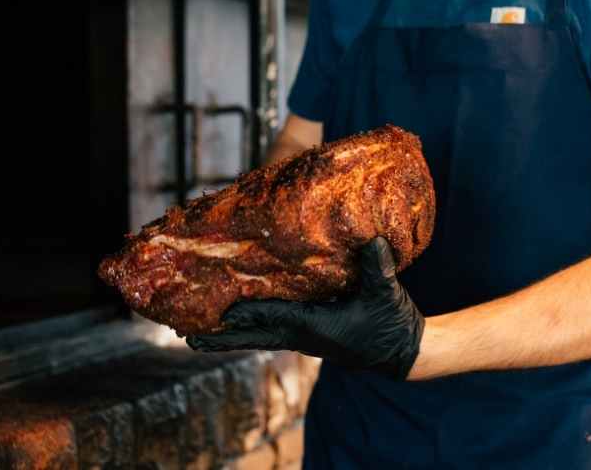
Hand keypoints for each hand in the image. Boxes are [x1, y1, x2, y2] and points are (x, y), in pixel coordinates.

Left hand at [186, 237, 424, 380]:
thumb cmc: (392, 323)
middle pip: (255, 337)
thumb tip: (373, 240)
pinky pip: (269, 330)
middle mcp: (303, 335)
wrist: (402, 350)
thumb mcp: (387, 293)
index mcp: (317, 327)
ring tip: (195, 332)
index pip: (277, 318)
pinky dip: (248, 325)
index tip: (224, 310)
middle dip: (223, 337)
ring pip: (258, 335)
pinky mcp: (306, 332)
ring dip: (228, 334)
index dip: (251, 313)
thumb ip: (378, 268)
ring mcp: (302, 336)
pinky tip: (232, 318)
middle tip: (188, 337)